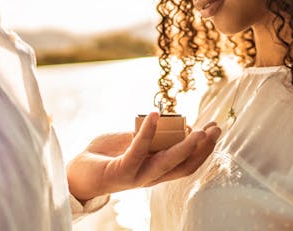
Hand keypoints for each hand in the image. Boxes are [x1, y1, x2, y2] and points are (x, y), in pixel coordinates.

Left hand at [66, 112, 220, 202]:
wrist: (76, 173)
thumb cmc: (105, 155)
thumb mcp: (132, 141)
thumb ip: (150, 135)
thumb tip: (168, 120)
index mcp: (157, 170)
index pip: (188, 163)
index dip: (204, 148)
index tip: (216, 128)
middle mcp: (151, 177)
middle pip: (184, 165)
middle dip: (203, 147)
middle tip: (216, 129)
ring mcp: (137, 176)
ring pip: (167, 162)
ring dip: (184, 146)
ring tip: (197, 130)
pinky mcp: (121, 170)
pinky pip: (138, 150)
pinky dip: (148, 131)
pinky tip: (155, 114)